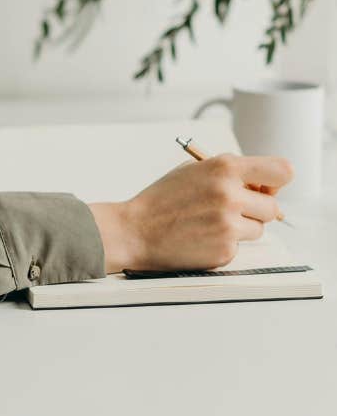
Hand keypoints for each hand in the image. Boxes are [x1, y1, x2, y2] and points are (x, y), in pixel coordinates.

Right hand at [89, 153, 293, 273]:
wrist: (135, 229)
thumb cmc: (163, 199)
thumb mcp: (193, 171)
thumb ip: (229, 174)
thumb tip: (263, 188)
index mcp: (224, 168)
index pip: (281, 171)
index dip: (276, 181)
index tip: (265, 187)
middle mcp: (230, 195)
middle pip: (274, 207)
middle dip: (257, 209)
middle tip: (232, 209)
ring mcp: (229, 224)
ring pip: (259, 228)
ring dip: (242, 227)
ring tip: (209, 222)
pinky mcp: (226, 250)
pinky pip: (240, 245)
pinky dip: (225, 242)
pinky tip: (201, 236)